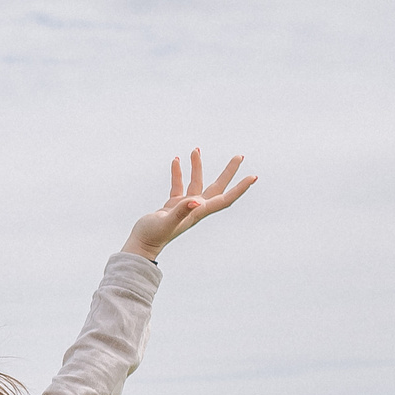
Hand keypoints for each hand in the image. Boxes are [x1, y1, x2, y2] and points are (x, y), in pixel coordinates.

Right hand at [125, 149, 256, 260]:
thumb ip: (181, 211)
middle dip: (228, 171)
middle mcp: (196, 208)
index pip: (225, 198)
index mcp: (199, 212)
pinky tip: (176, 161)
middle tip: (239, 156)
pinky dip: (178, 173)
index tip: (253, 176)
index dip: (240, 188)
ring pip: (196, 182)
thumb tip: (197, 201)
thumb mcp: (166, 222)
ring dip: (197, 167)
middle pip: (217, 187)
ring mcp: (184, 206)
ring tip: (196, 150)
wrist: (141, 245)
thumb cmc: (153, 235)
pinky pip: (178, 185)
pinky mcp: (172, 205)